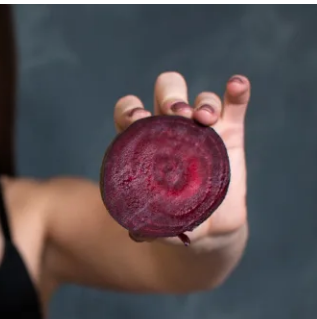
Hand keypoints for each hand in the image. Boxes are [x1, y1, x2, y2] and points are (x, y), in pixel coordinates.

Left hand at [113, 72, 250, 244]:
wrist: (210, 227)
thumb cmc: (176, 218)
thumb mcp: (163, 223)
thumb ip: (151, 225)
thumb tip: (136, 234)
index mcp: (146, 142)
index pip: (130, 111)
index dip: (130, 109)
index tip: (136, 119)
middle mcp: (172, 128)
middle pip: (167, 92)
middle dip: (170, 96)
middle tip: (176, 115)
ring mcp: (203, 128)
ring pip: (200, 98)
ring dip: (202, 102)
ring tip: (204, 120)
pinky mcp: (231, 132)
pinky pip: (235, 103)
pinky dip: (237, 91)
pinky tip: (236, 84)